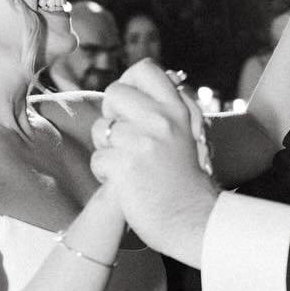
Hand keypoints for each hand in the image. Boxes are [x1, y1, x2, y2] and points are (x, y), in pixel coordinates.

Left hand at [90, 60, 217, 266]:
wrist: (191, 221)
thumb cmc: (186, 181)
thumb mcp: (188, 135)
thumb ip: (169, 108)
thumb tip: (157, 77)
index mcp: (176, 110)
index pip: (144, 69)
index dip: (129, 84)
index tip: (131, 107)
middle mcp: (160, 120)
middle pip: (114, 93)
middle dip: (112, 116)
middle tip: (127, 140)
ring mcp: (141, 142)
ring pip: (101, 129)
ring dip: (108, 150)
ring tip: (130, 167)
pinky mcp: (124, 166)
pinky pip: (98, 158)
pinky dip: (106, 174)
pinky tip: (126, 184)